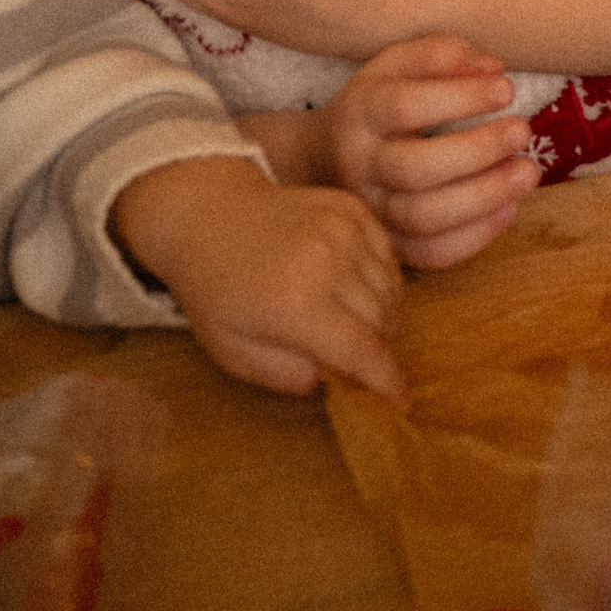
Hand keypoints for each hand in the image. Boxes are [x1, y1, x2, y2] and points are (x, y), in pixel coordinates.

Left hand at [110, 154, 404, 401]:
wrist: (210, 218)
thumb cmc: (217, 293)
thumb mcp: (234, 353)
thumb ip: (285, 374)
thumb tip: (332, 376)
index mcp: (296, 304)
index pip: (363, 351)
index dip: (387, 381)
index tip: (400, 402)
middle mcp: (329, 262)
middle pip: (383, 321)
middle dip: (377, 348)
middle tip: (353, 357)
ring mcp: (344, 228)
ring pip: (391, 288)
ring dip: (382, 314)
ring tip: (352, 322)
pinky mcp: (351, 208)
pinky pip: (388, 254)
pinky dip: (381, 277)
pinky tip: (353, 286)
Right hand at [318, 37, 540, 271]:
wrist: (329, 157)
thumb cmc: (382, 102)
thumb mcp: (398, 64)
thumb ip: (442, 55)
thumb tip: (491, 69)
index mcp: (360, 112)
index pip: (405, 106)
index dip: (460, 98)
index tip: (506, 89)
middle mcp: (360, 165)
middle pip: (415, 169)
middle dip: (477, 151)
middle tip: (522, 131)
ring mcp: (373, 211)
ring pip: (424, 218)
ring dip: (484, 197)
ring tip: (527, 171)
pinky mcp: (391, 245)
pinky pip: (431, 254)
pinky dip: (476, 235)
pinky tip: (509, 206)